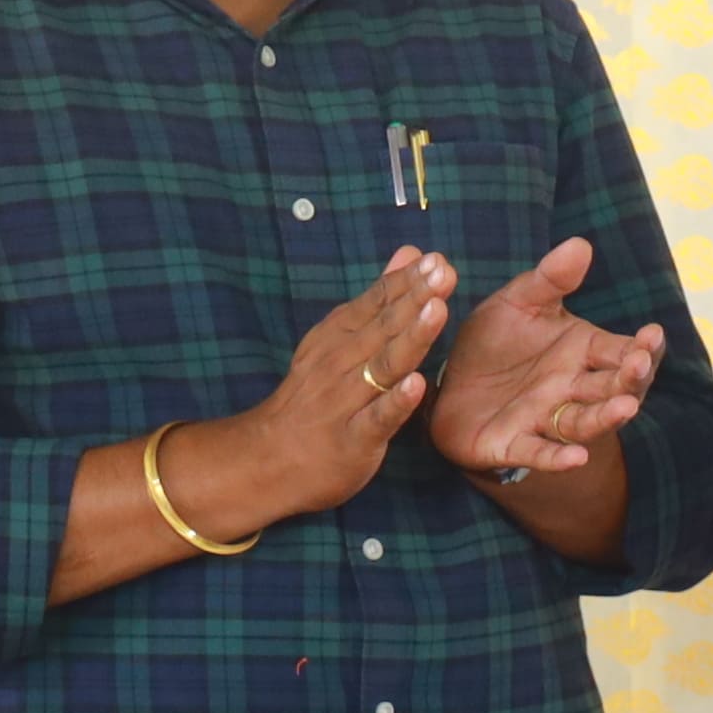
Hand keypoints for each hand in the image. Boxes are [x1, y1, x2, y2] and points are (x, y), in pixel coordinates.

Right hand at [182, 249, 449, 540]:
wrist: (270, 458)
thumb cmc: (316, 397)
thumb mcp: (340, 339)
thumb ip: (379, 299)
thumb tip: (409, 254)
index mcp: (338, 335)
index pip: (376, 302)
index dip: (405, 280)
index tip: (435, 258)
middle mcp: (341, 362)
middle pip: (384, 327)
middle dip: (415, 298)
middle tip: (442, 272)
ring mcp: (346, 400)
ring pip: (384, 365)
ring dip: (411, 337)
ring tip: (437, 311)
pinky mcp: (354, 438)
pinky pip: (378, 418)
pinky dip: (397, 402)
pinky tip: (417, 385)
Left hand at [425, 237, 663, 486]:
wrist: (447, 385)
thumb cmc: (492, 345)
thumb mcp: (517, 303)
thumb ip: (549, 279)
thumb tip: (581, 244)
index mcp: (581, 353)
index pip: (621, 352)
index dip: (639, 347)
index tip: (652, 334)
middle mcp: (571, 389)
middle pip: (610, 388)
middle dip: (629, 379)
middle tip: (639, 364)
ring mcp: (546, 419)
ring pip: (584, 421)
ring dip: (606, 417)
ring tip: (625, 408)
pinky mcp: (514, 445)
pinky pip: (540, 453)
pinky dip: (557, 458)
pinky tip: (577, 458)